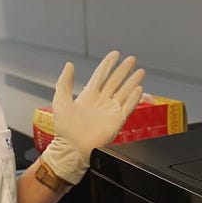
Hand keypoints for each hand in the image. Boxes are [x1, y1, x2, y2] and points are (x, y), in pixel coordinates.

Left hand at [41, 51, 144, 184]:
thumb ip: (65, 82)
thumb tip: (69, 65)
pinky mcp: (117, 121)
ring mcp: (110, 110)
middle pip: (115, 81)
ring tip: (140, 71)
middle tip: (132, 59)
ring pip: (124, 92)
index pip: (101, 75)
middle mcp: (101, 101)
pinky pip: (128, 107)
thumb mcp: (61, 100)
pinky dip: (134, 98)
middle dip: (124, 70)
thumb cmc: (64, 128)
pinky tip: (139, 89)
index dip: (108, 64)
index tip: (115, 54)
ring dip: (132, 81)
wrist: (72, 148)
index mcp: (88, 95)